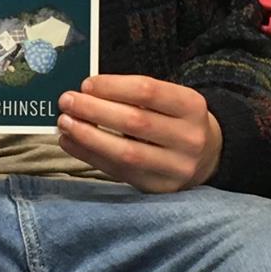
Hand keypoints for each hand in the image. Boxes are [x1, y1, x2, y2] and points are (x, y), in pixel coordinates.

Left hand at [56, 74, 221, 192]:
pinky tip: (71, 142)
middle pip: (135, 122)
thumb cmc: (175, 120)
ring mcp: (175, 167)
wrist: (206, 156)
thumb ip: (134, 95)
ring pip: (125, 152)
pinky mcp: (158, 187)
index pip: (147, 91)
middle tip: (66, 101)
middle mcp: (189, 138)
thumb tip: (85, 92)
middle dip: (94, 110)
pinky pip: (118, 172)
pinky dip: (89, 155)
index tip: (86, 84)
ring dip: (88, 136)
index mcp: (192, 107)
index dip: (112, 86)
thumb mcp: (169, 100)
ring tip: (64, 123)